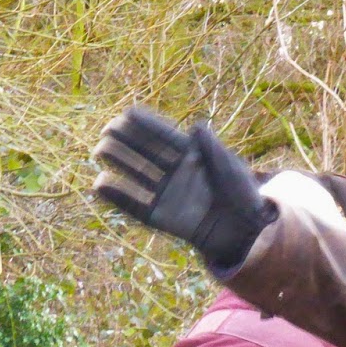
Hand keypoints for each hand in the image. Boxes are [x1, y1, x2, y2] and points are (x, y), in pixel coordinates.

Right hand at [92, 106, 273, 268]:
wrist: (246, 233)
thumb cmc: (244, 197)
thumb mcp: (232, 169)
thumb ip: (213, 150)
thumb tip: (196, 125)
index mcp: (192, 155)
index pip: (165, 137)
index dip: (147, 125)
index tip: (128, 113)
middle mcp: (175, 172)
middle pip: (145, 153)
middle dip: (125, 140)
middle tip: (107, 130)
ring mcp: (167, 194)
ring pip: (136, 175)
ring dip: (118, 162)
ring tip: (100, 150)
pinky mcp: (161, 218)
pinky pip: (135, 206)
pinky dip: (118, 196)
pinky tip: (99, 184)